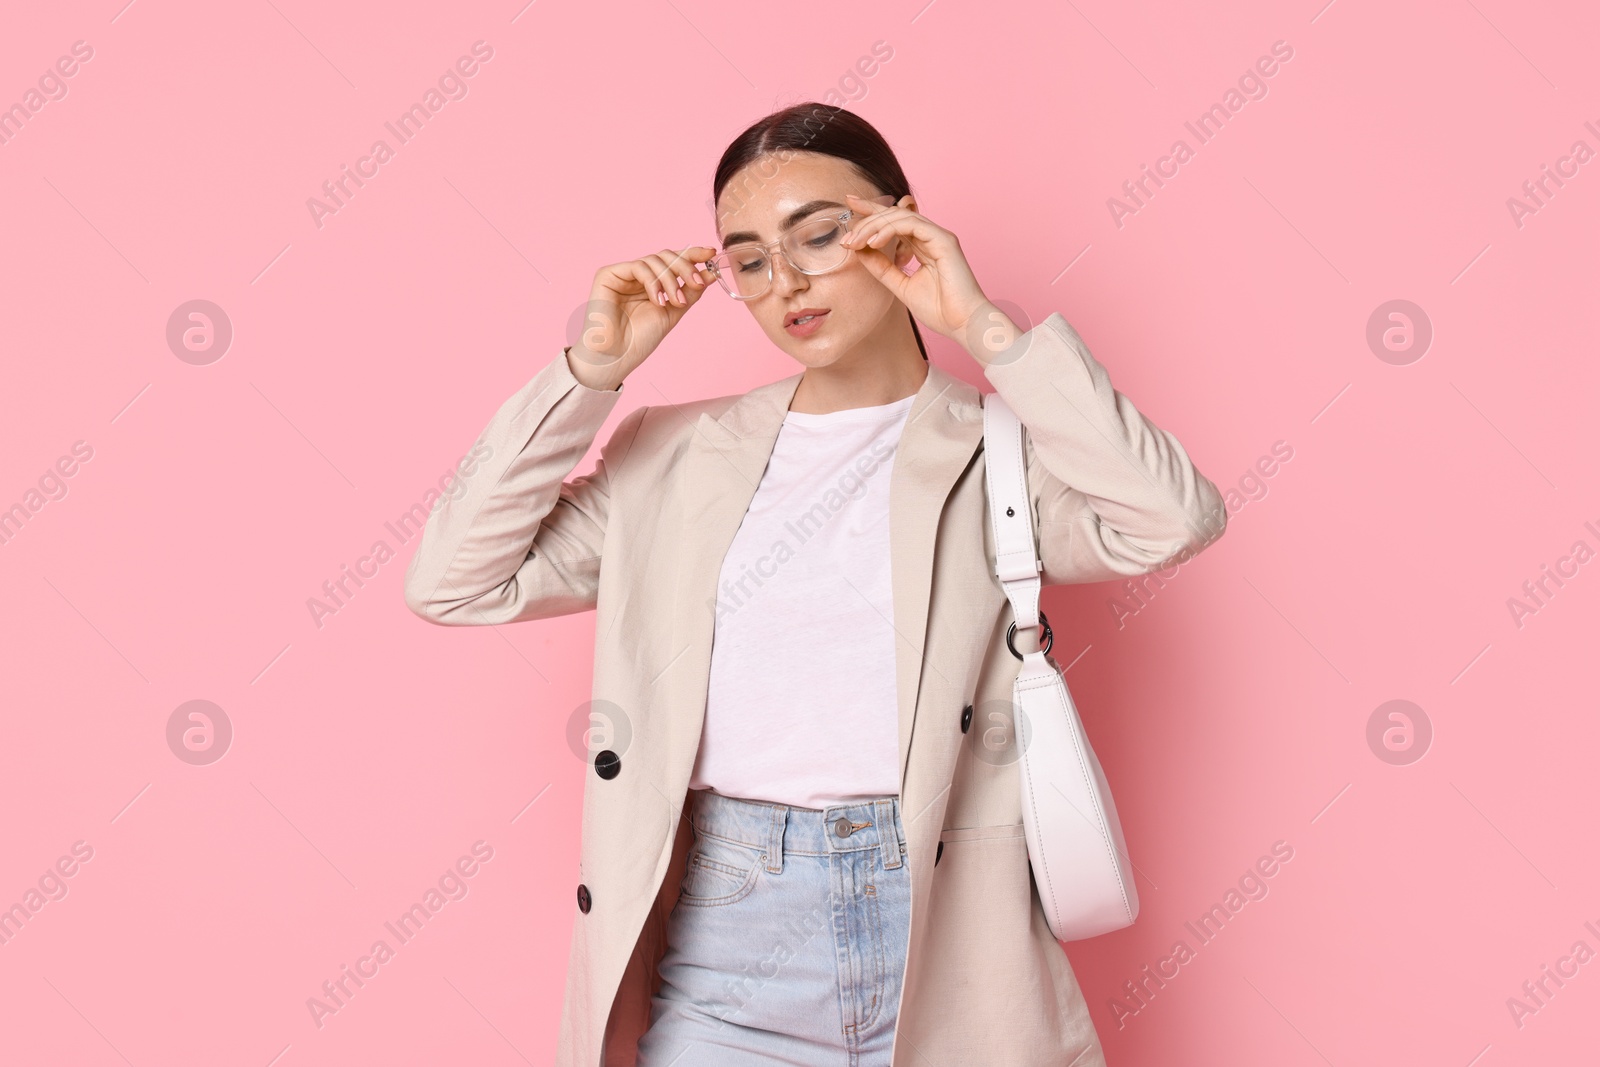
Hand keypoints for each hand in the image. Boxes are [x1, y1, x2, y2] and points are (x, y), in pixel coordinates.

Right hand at [567, 245, 717, 389]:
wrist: (616, 357)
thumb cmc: (640, 339)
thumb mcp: (674, 311)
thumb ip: (690, 291)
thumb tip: (712, 273)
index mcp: (652, 283)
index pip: (673, 261)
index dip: (692, 254)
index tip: (711, 253)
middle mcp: (637, 276)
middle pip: (666, 256)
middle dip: (685, 267)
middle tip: (698, 284)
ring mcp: (623, 274)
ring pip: (654, 260)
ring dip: (671, 280)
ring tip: (675, 302)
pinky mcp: (608, 275)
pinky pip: (638, 267)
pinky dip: (653, 282)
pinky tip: (658, 301)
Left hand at [838, 195, 1018, 356]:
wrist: (963, 324)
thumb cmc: (940, 310)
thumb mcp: (900, 286)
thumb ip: (882, 268)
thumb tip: (860, 251)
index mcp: (922, 246)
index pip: (893, 222)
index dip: (871, 211)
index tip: (849, 204)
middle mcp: (930, 237)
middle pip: (894, 214)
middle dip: (866, 220)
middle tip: (846, 237)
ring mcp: (938, 236)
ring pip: (901, 216)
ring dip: (874, 227)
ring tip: (855, 242)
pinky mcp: (944, 240)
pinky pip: (912, 225)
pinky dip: (890, 230)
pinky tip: (873, 242)